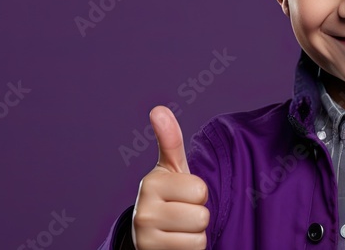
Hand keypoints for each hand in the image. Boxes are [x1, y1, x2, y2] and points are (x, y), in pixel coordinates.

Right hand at [131, 105, 209, 248]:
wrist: (151, 234)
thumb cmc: (169, 197)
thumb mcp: (172, 170)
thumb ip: (170, 141)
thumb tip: (158, 109)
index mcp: (151, 183)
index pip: (200, 189)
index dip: (199, 193)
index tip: (184, 194)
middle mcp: (143, 210)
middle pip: (201, 215)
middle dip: (199, 215)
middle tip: (183, 214)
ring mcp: (146, 236)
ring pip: (199, 236)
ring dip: (196, 234)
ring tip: (180, 229)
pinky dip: (191, 249)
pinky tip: (177, 242)